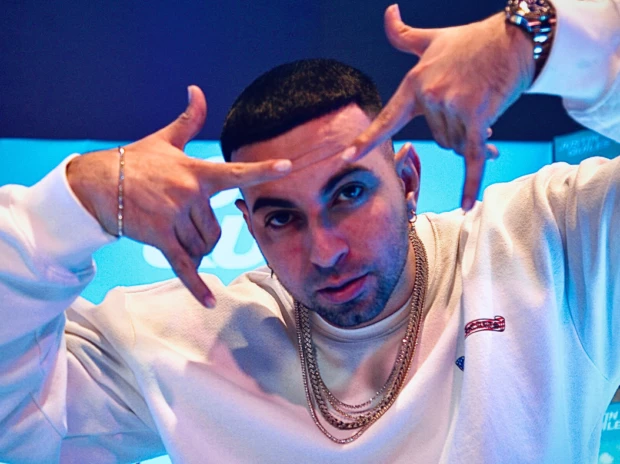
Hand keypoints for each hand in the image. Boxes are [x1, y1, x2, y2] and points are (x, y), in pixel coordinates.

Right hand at [67, 86, 290, 306]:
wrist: (98, 182)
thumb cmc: (136, 160)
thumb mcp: (166, 141)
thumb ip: (189, 121)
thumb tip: (197, 90)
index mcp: (197, 172)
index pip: (236, 172)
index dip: (263, 170)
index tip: (288, 166)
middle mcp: (190, 194)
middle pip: (216, 230)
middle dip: (206, 235)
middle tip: (186, 226)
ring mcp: (176, 217)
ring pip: (202, 247)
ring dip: (194, 250)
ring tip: (175, 236)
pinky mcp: (161, 237)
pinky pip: (184, 265)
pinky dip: (196, 285)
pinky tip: (208, 301)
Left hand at [346, 5, 534, 209]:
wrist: (513, 39)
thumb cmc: (471, 41)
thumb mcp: (432, 38)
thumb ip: (404, 34)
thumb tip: (388, 10)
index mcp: (414, 84)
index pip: (387, 118)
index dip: (368, 140)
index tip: (347, 157)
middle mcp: (429, 97)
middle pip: (435, 137)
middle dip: (452, 129)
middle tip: (469, 102)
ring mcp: (453, 108)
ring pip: (453, 145)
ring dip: (468, 137)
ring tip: (482, 109)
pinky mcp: (477, 118)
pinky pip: (471, 157)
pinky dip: (471, 183)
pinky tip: (468, 205)